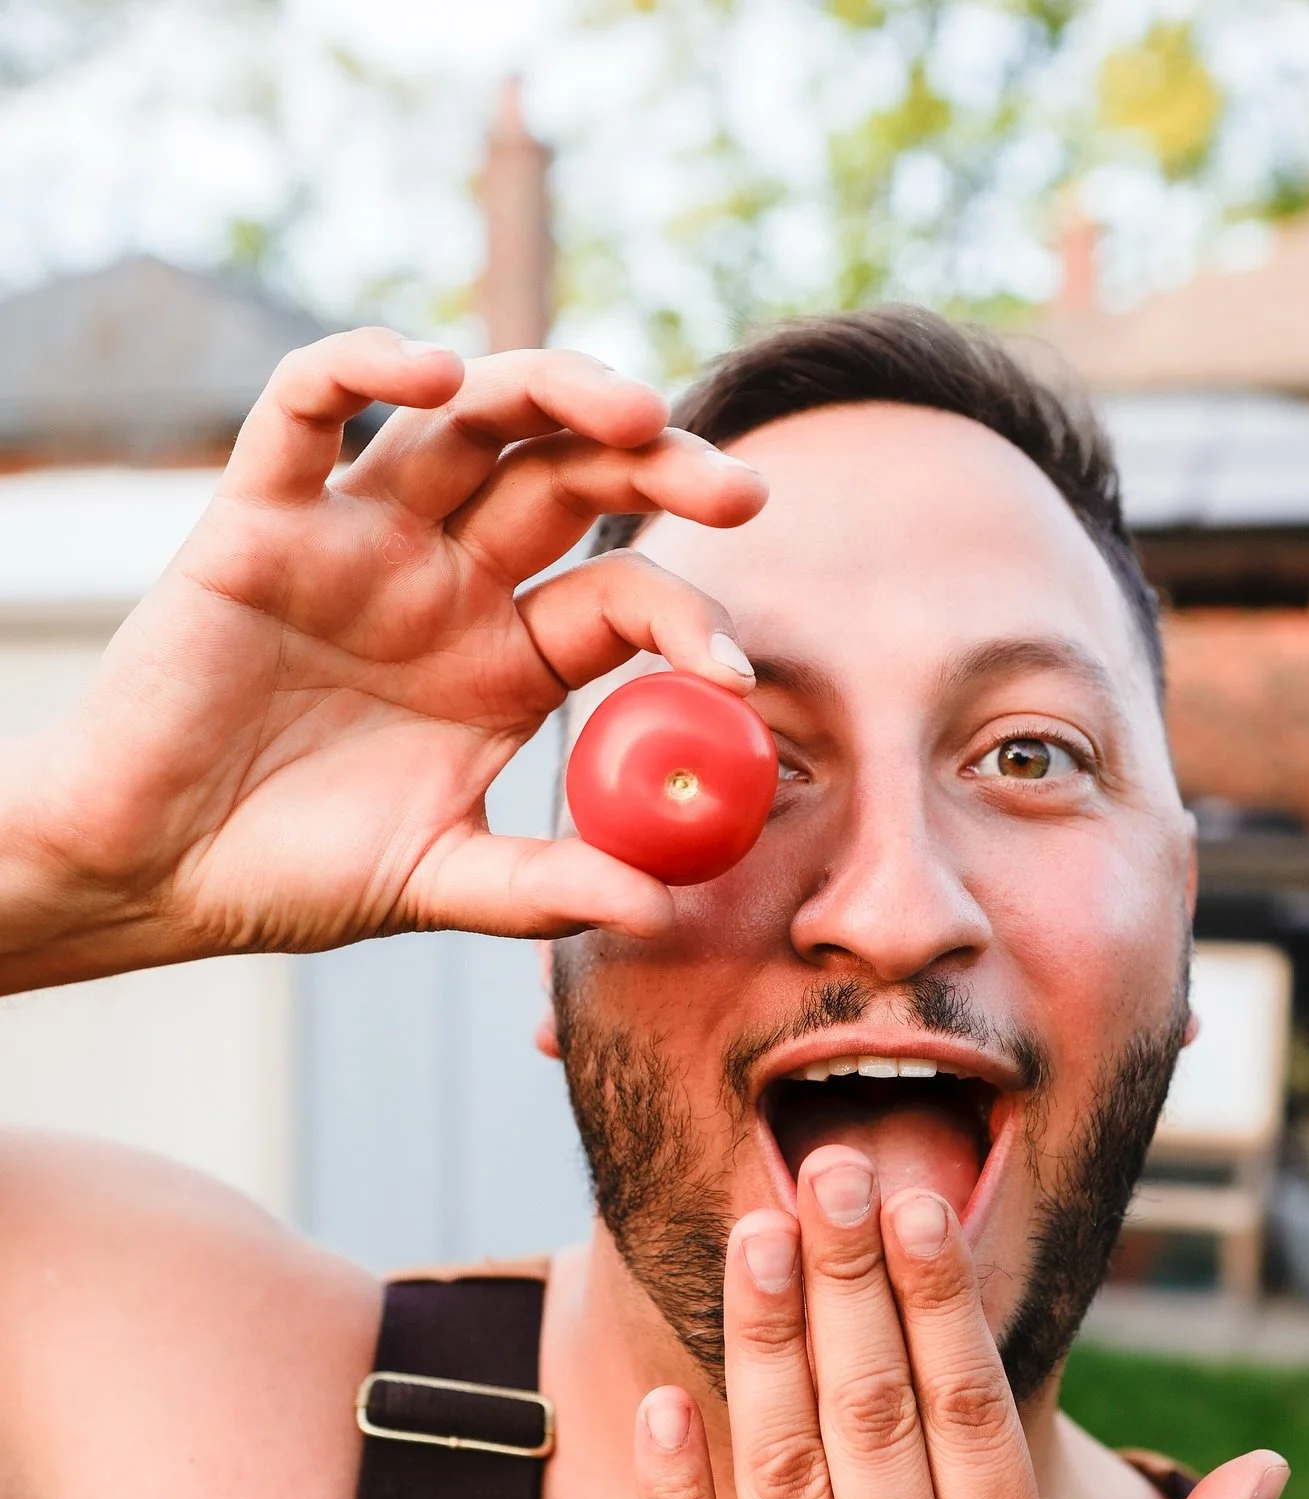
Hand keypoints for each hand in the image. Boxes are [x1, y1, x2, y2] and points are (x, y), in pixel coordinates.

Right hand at [0, 330, 765, 990]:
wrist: (155, 875)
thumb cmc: (295, 875)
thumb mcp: (439, 881)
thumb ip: (544, 888)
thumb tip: (661, 907)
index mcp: (508, 659)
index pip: (621, 600)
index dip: (688, 619)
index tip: (739, 678)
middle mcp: (449, 580)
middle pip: (571, 481)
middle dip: (660, 468)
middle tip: (738, 491)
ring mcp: (361, 538)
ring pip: (467, 419)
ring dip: (554, 393)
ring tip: (632, 413)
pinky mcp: (260, 516)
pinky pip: (304, 408)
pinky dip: (360, 367)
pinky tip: (430, 371)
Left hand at [635, 1145, 1288, 1498]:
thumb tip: (1264, 1462)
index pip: (975, 1425)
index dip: (942, 1307)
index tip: (920, 1206)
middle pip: (876, 1425)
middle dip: (850, 1287)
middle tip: (826, 1172)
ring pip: (785, 1484)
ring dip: (766, 1354)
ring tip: (758, 1242)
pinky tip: (662, 1405)